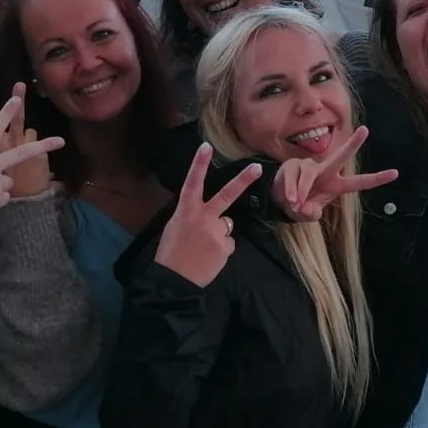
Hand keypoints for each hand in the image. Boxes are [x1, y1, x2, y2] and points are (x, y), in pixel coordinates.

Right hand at [155, 144, 263, 286]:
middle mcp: (203, 218)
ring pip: (226, 226)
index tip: (206, 146)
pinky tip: (209, 257)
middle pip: (226, 195)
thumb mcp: (175, 228)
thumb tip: (209, 217)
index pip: (192, 183)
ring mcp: (217, 232)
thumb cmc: (170, 254)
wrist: (175, 281)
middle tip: (257, 167)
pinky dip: (221, 249)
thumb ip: (193, 217)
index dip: (199, 164)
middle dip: (243, 180)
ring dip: (219, 234)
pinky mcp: (226, 247)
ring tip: (203, 248)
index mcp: (186, 211)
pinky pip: (228, 243)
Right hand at [271, 126, 398, 220]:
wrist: (280, 201)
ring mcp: (310, 166)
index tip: (395, 173)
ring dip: (301, 192)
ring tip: (295, 204)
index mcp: (336, 185)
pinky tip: (288, 198)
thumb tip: (306, 209)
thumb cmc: (300, 206)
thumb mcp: (307, 215)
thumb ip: (310, 214)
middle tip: (365, 130)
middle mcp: (326, 172)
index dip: (377, 179)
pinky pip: (293, 178)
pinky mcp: (293, 165)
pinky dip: (290, 191)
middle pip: (341, 156)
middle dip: (353, 144)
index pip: (360, 182)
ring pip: (308, 176)